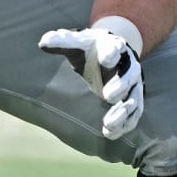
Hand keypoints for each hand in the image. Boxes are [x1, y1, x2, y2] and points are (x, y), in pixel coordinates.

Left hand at [40, 15, 144, 139]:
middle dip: (121, 86)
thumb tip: (43, 43)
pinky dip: (124, 125)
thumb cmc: (90, 49)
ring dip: (122, 113)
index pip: (115, 48)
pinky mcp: (132, 99)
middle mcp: (128, 66)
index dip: (112, 53)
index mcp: (113, 47)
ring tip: (108, 124)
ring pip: (133, 99)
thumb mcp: (78, 43)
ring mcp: (132, 85)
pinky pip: (133, 114)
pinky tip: (110, 134)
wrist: (109, 53)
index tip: (106, 59)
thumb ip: (62, 42)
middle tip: (107, 96)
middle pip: (129, 76)